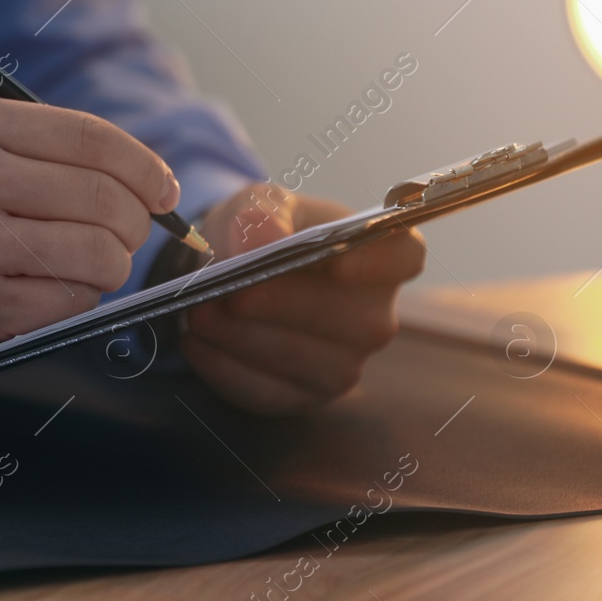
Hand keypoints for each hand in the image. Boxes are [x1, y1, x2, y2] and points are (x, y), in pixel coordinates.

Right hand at [0, 98, 179, 376]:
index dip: (144, 167)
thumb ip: (36, 149)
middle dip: (132, 225)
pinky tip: (44, 294)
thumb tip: (142, 175)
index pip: (90, 139)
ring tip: (78, 268)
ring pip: (99, 252)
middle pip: (106, 197)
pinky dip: (75, 300)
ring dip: (107, 267)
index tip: (161, 190)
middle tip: (121, 238)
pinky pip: (72, 299)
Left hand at [180, 184, 424, 414]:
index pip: (405, 257)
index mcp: (379, 255)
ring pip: (303, 361)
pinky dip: (225, 368)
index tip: (339, 262)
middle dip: (283, 305)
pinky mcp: (302, 396)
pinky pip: (268, 392)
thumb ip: (263, 214)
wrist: (230, 268)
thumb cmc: (262, 230)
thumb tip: (265, 241)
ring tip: (199, 312)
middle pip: (348, 320)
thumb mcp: (258, 203)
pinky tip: (196, 341)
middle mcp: (373, 316)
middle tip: (230, 292)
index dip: (379, 263)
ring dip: (244, 338)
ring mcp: (342, 363)